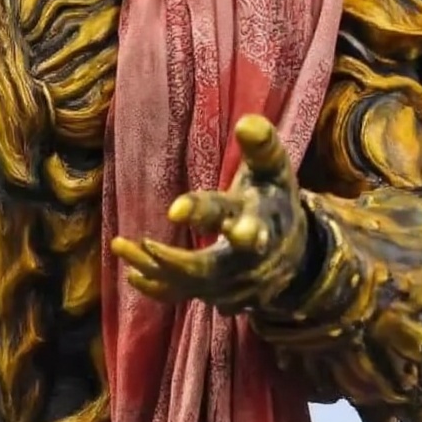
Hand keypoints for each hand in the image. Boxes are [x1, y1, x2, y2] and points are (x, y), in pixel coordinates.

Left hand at [111, 115, 308, 315]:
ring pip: (191, 285)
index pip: (231, 217)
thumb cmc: (274, 198)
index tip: (174, 210)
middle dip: (175, 261)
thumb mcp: (274, 170)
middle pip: (209, 267)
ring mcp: (237, 287)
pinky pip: (188, 297)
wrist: (302, 251)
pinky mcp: (224, 298)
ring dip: (154, 269)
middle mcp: (249, 261)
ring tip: (119, 245)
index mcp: (260, 220)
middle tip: (143, 245)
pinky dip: (160, 288)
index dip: (202, 213)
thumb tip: (247, 123)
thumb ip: (262, 146)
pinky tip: (132, 276)